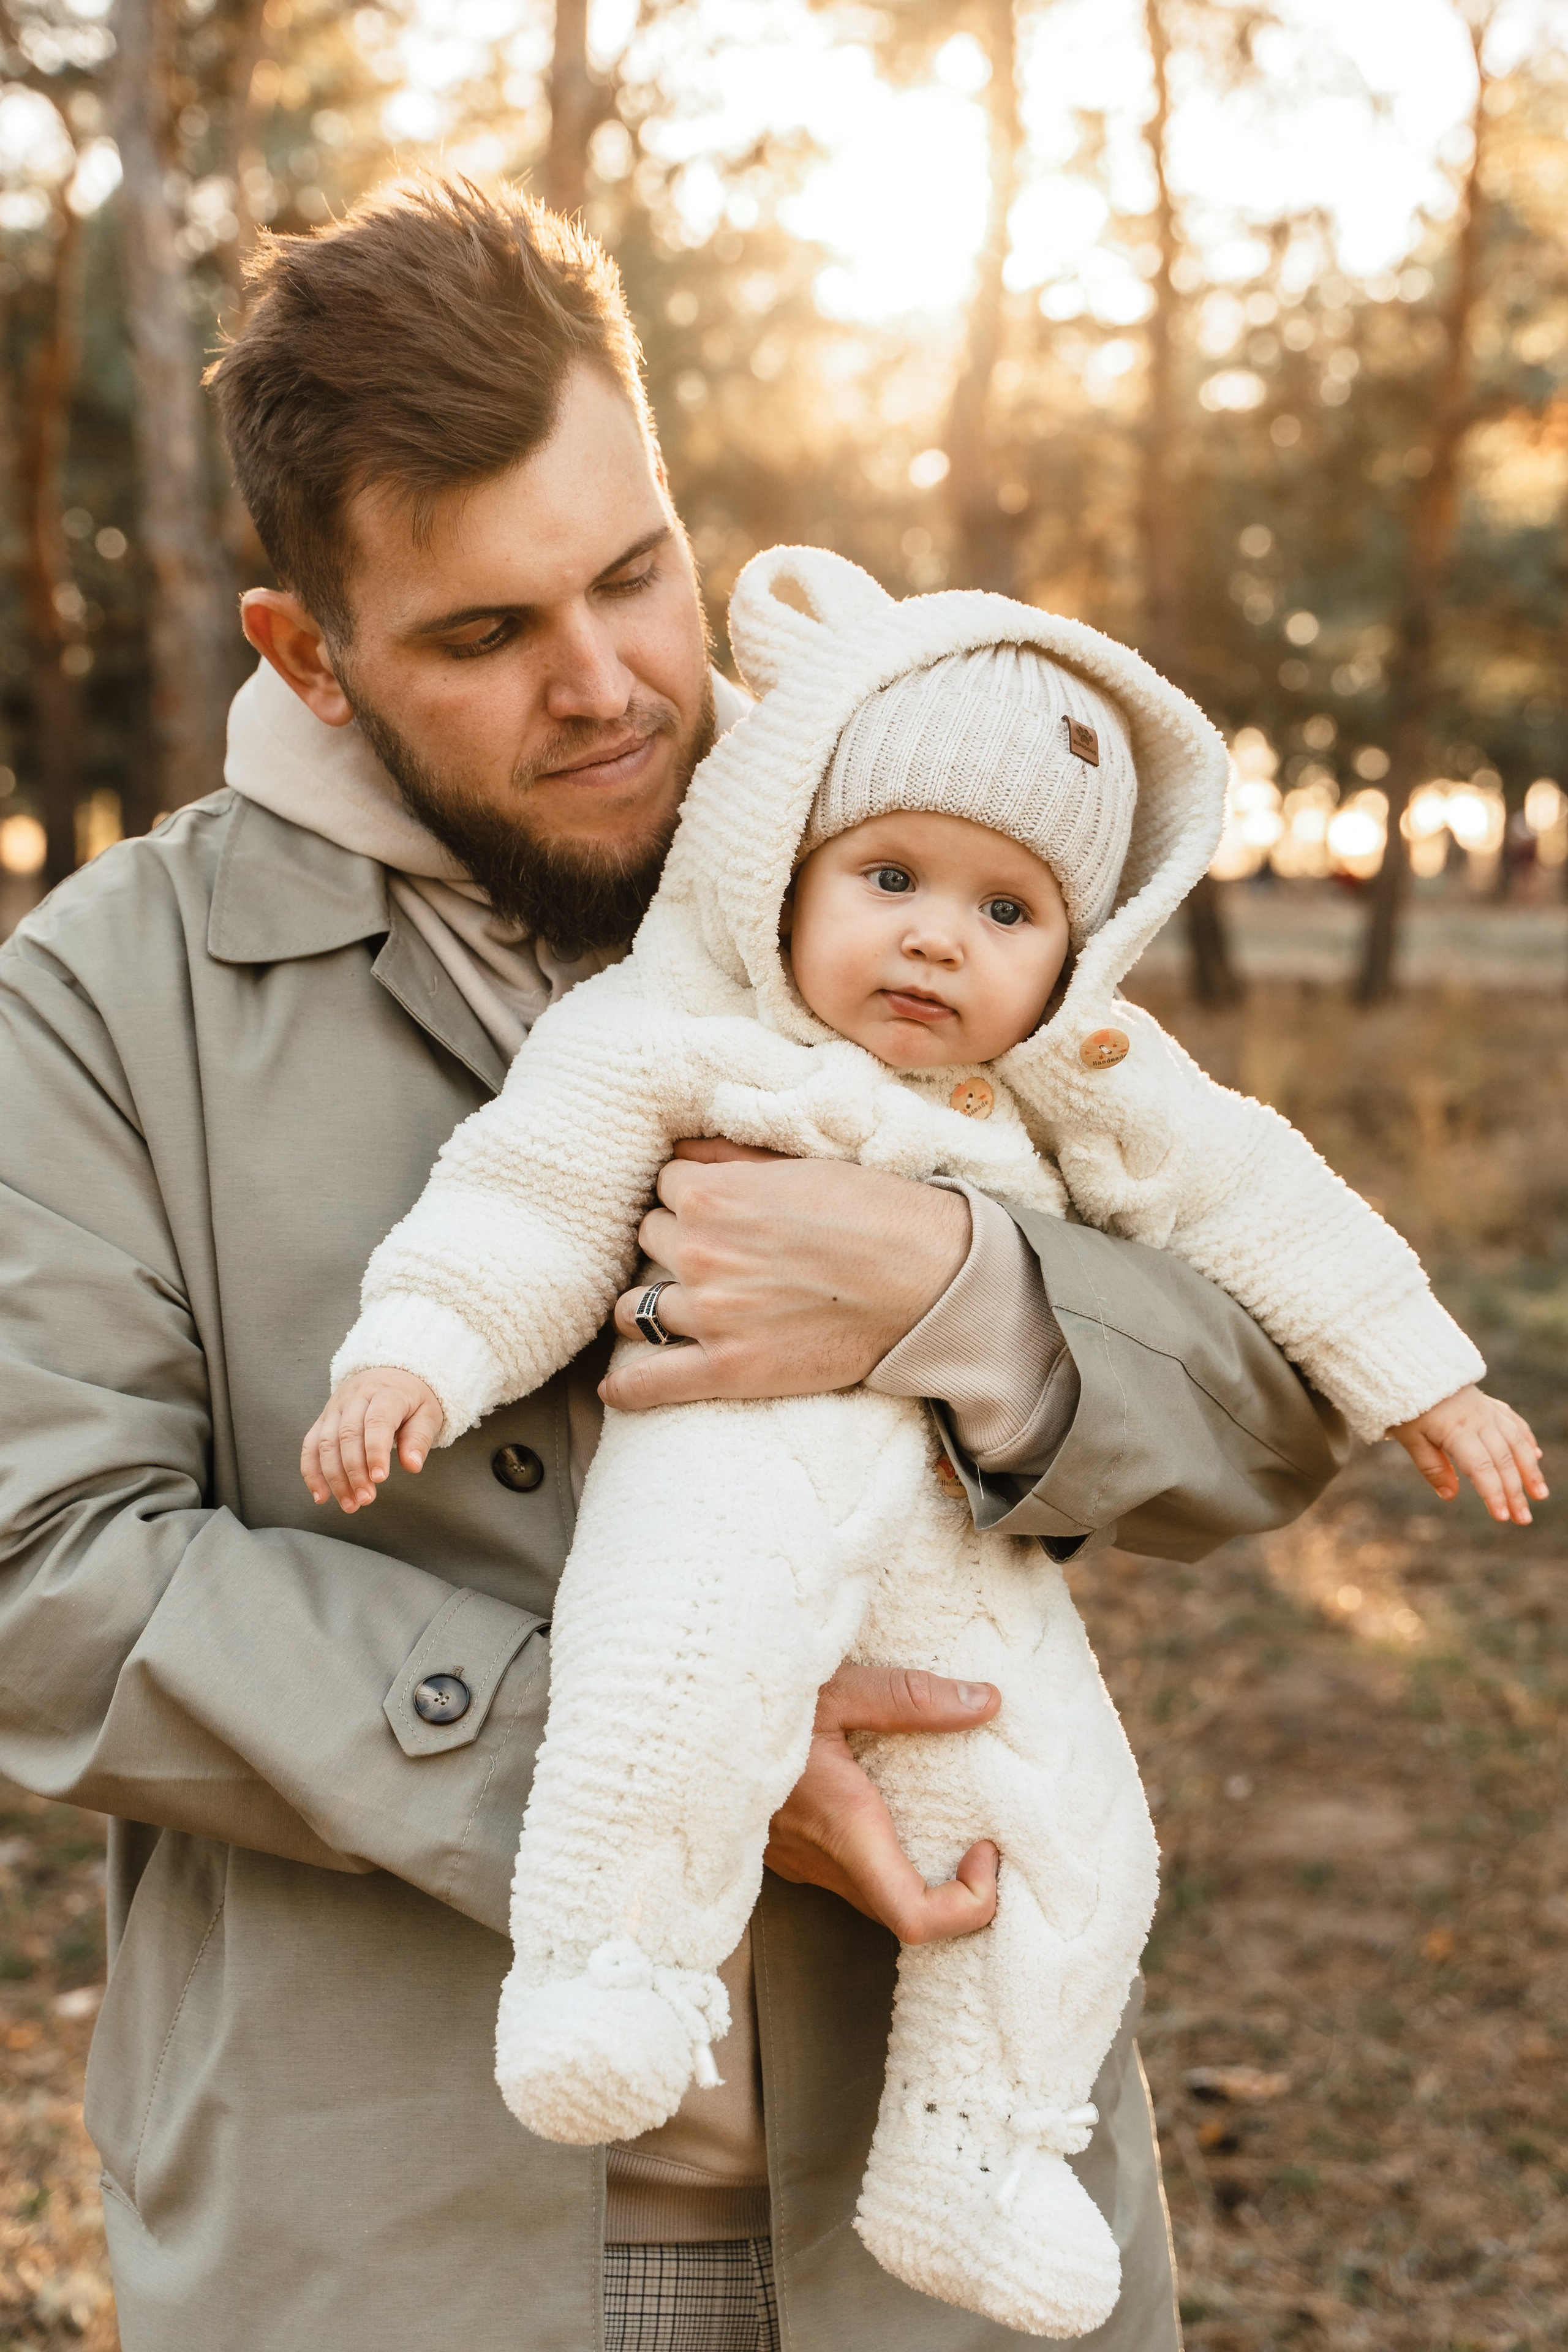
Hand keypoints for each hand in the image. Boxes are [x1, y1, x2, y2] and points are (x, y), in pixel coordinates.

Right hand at [301, 1368, 443, 1511]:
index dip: (376, 1451)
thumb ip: (419, 1438)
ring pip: (326, 1443)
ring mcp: (335, 1407)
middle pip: (347, 1434)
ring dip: (334, 1477)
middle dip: (354, 1471)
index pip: (376, 1421)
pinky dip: (311, 1472)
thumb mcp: (427, 1414)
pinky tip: (321, 1496)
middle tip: (366, 1499)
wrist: (391, 1375)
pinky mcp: (323, 1419)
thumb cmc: (412, 1400)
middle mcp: (355, 1397)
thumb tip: (412, 1465)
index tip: (380, 1479)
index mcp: (386, 1392)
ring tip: (350, 1504)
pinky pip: (310, 1445)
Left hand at [601, 1139, 970, 1410]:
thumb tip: (680, 1151)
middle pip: (649, 1241)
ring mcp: (709, 1314)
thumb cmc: (875, 1213)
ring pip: (636, 1307)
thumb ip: (729, 1159)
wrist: (927, 1278)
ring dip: (655, 1304)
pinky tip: (618, 1388)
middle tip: (719, 1255)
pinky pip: (649, 1382)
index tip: (718, 1211)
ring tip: (686, 1307)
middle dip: (676, 1245)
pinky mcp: (728, 1368)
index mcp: (712, 1196)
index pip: (664, 1188)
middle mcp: (699, 1253)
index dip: (692, 1199)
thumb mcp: (799, 1166)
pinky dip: (629, 1387)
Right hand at [764, 1664, 1000, 1943]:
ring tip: (946, 1818)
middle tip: (983, 1836)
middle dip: (957, 1892)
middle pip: (905, 1915)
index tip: (986, 1849)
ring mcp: (798, 1863)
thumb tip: (986, 1703)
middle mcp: (822, 1859)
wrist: (671, 1716)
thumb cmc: (748, 1700)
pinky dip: (883, 1856)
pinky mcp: (784, 1853)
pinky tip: (889, 1806)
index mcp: (843, 1826)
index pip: (915, 1917)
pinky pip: (847, 1875)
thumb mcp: (835, 1685)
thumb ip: (912, 1698)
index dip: (969, 1905)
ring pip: (875, 1897)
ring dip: (919, 1874)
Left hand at [1392, 1384, 1546, 1525]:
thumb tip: (1450, 1496)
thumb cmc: (1406, 1406)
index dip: (1493, 1494)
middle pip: (1503, 1461)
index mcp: (1457, 1431)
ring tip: (1540, 1494)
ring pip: (1517, 1443)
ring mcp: (1488, 1411)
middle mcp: (1480, 1421)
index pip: (1481, 1468)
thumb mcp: (1410, 1438)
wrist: (1413, 1368)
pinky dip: (1527, 1441)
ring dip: (1530, 1470)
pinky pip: (1515, 1424)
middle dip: (1515, 1492)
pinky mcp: (1491, 1405)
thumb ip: (1431, 1466)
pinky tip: (1535, 1457)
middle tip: (1523, 1519)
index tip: (1502, 1517)